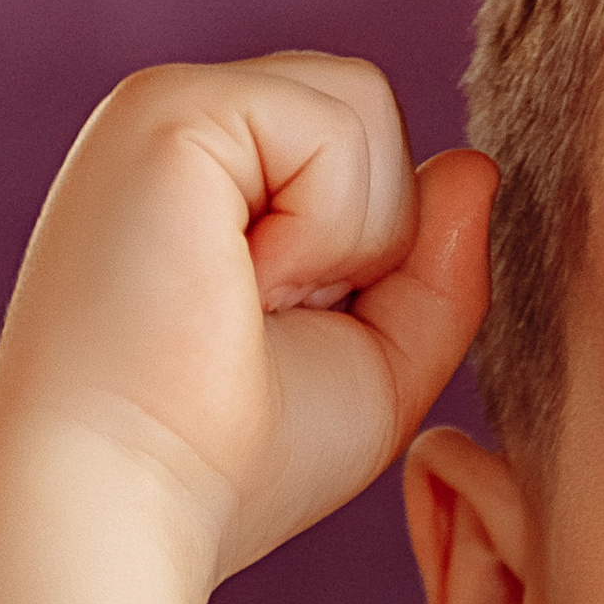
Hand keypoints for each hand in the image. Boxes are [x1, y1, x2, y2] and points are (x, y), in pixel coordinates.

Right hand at [0, 54, 491, 591]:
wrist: (128, 499)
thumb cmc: (235, 463)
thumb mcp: (378, 366)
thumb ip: (438, 272)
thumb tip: (475, 166)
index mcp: (222, 181)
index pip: (364, 149)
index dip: (377, 254)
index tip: (288, 337)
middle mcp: (191, 129)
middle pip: (373, 112)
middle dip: (372, 242)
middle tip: (268, 322)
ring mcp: (172, 105)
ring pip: (366, 107)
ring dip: (349, 240)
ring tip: (250, 303)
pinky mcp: (170, 107)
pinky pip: (338, 126)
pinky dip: (325, 228)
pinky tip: (243, 282)